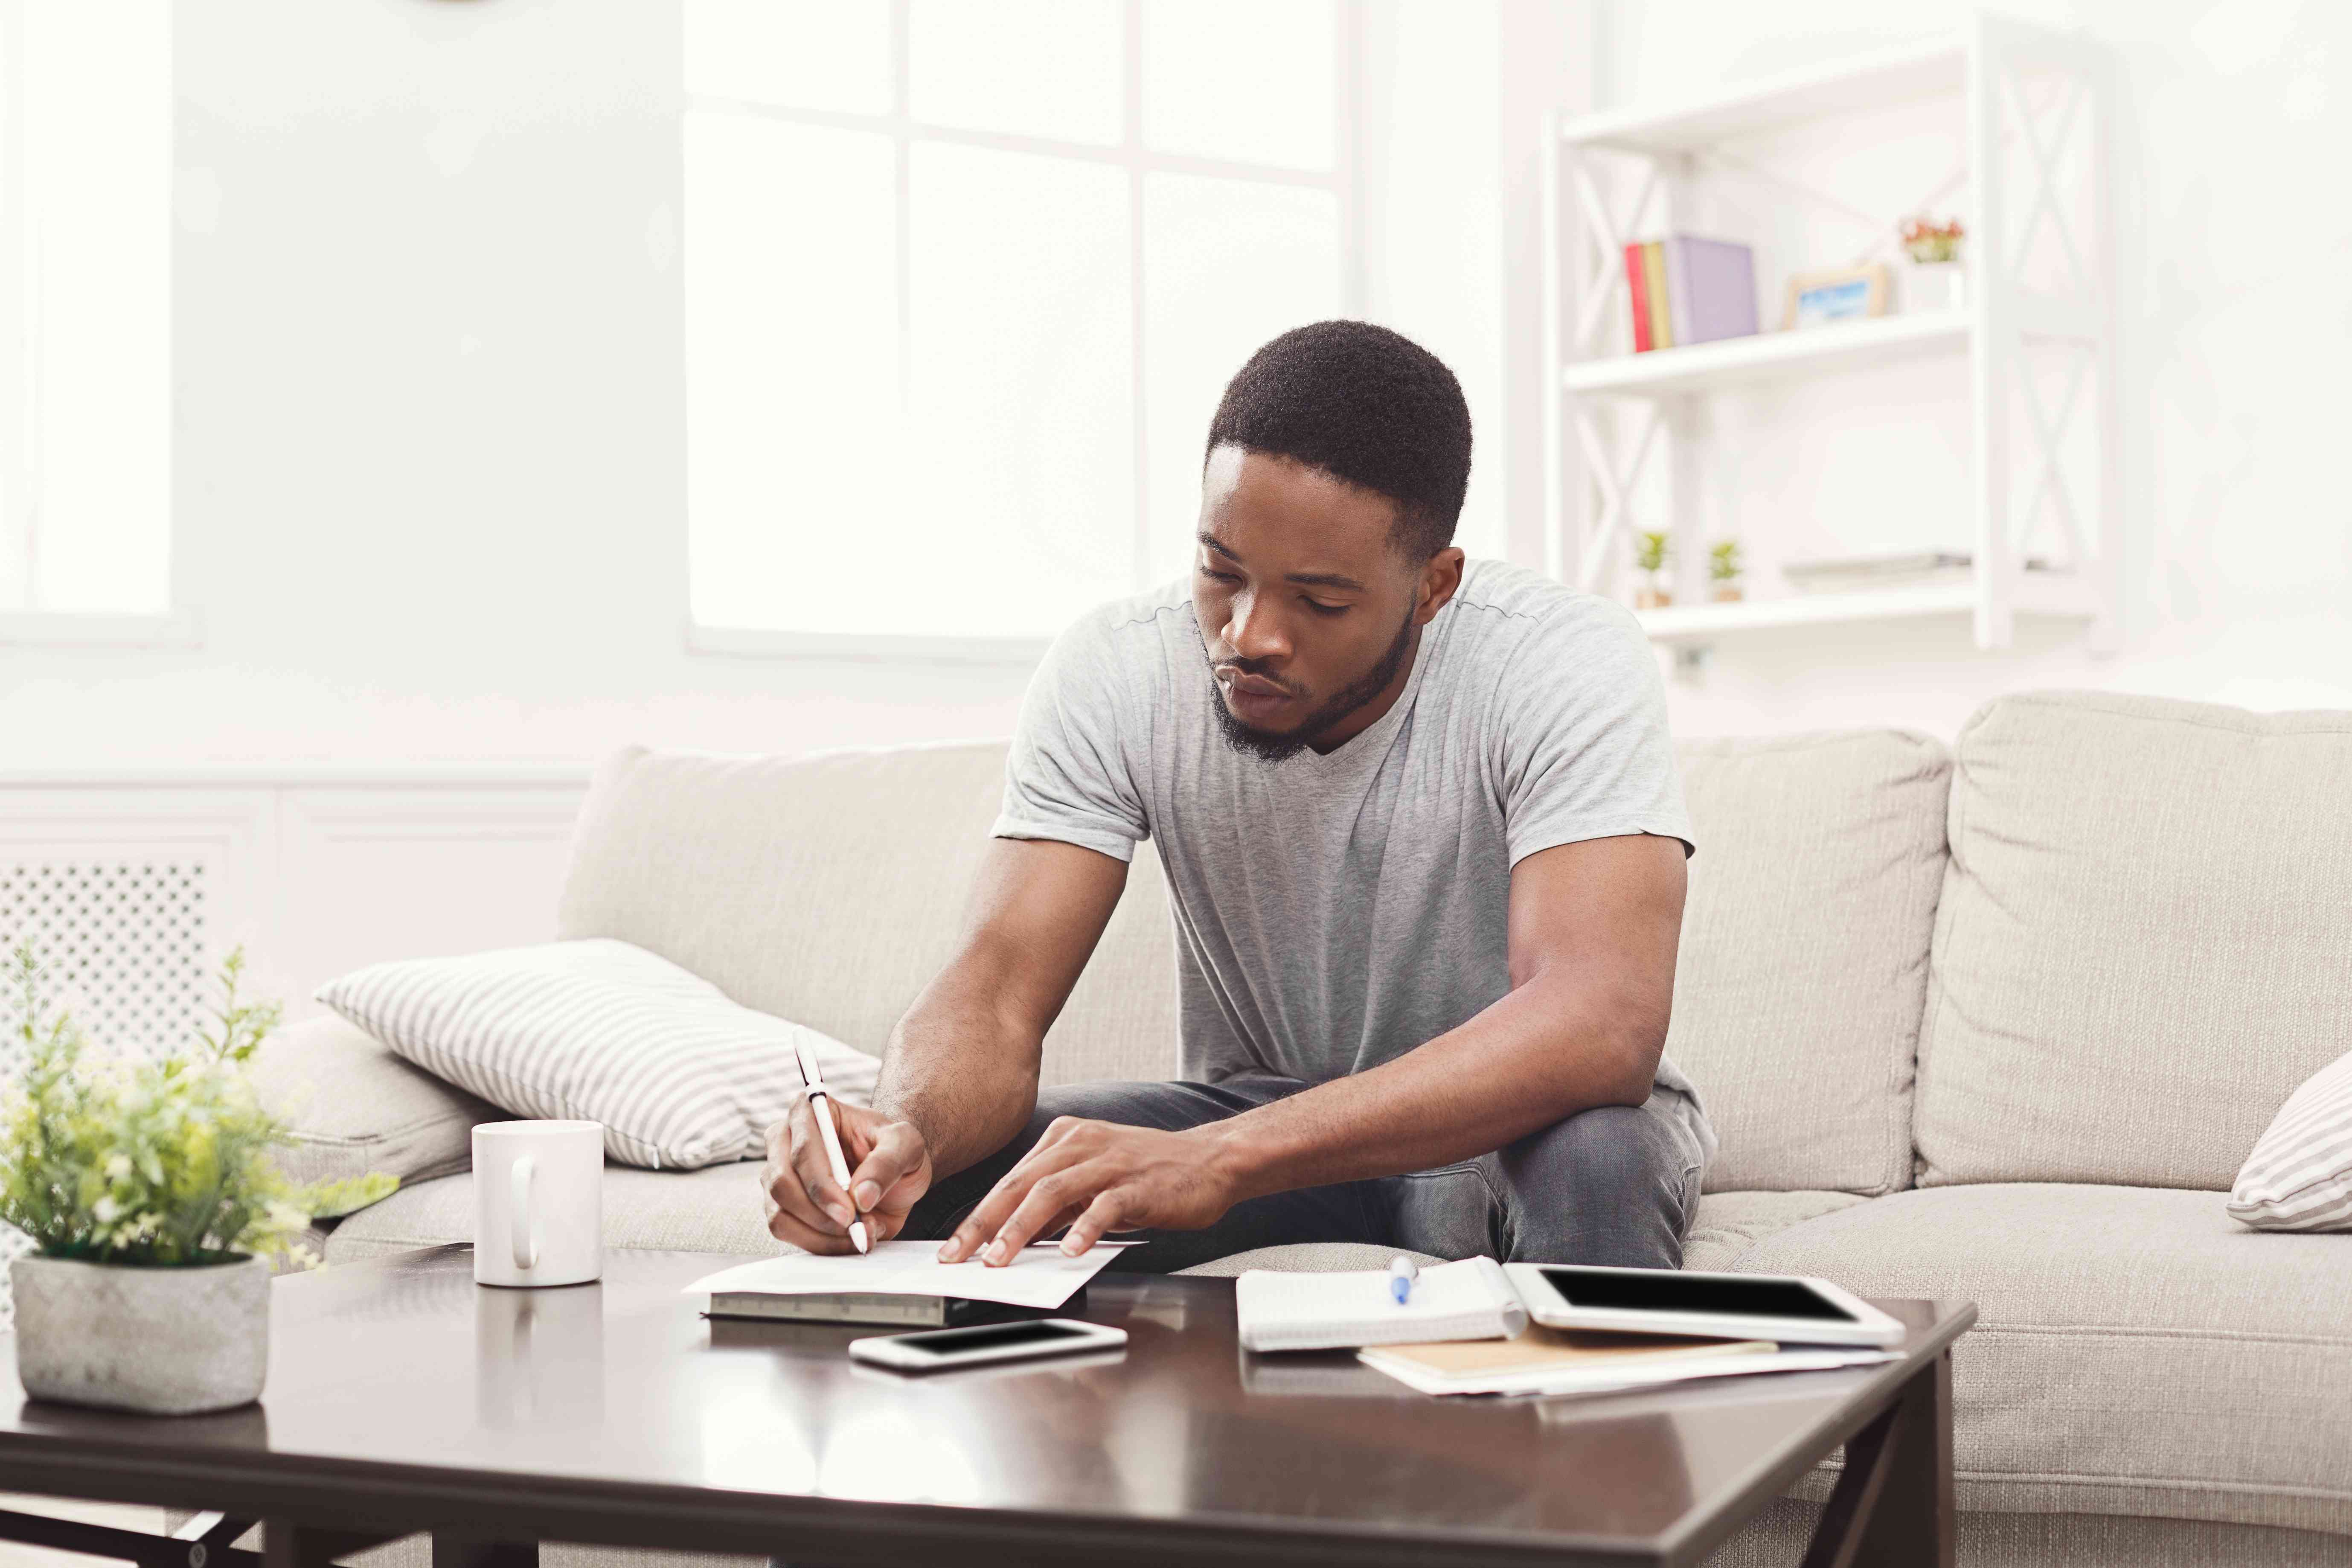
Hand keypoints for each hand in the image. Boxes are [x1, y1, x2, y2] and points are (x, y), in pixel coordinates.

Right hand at [763, 1099, 933, 1254]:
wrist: (894, 1173)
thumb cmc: (894, 1150)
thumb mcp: (907, 1146)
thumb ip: (888, 1162)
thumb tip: (861, 1195)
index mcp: (811, 1111)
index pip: (803, 1150)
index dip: (822, 1185)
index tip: (850, 1212)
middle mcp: (784, 1140)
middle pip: (782, 1183)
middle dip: (821, 1214)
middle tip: (857, 1228)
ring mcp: (777, 1173)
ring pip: (780, 1213)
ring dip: (821, 1234)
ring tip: (862, 1231)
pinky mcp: (780, 1204)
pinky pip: (786, 1231)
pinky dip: (818, 1243)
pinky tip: (847, 1239)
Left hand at [937, 1117, 1238, 1264]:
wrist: (1210, 1161)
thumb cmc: (1149, 1174)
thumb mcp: (1093, 1181)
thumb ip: (1055, 1205)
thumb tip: (1015, 1236)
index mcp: (1064, 1140)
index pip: (1011, 1181)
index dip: (978, 1216)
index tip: (952, 1247)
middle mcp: (1080, 1144)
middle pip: (1021, 1185)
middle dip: (984, 1223)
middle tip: (958, 1256)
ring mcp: (1109, 1162)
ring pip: (1052, 1193)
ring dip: (1021, 1227)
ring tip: (1000, 1257)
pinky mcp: (1138, 1182)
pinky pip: (1105, 1206)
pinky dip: (1084, 1228)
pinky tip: (1069, 1251)